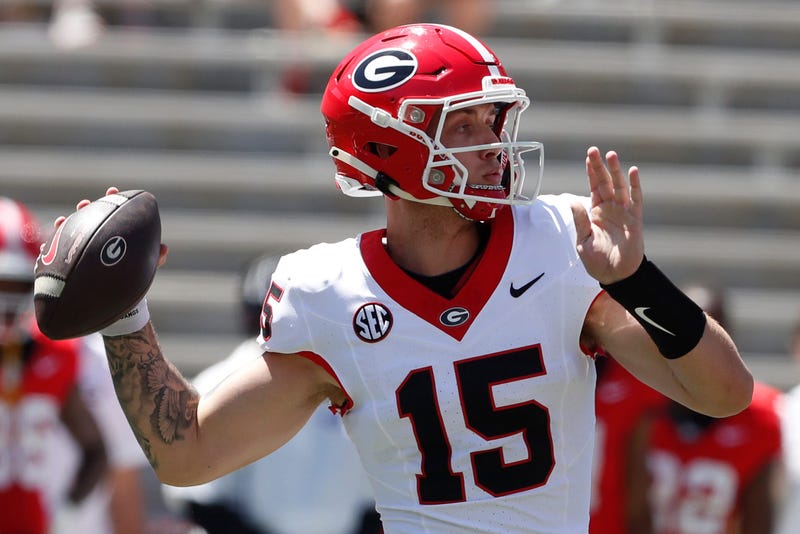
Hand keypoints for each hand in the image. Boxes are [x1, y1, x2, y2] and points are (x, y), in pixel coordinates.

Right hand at [50, 186, 168, 266]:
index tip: (112, 191)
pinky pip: (62, 247)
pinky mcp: (73, 258)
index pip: (115, 213)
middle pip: (93, 218)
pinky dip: (58, 238)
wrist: (115, 297)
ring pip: (76, 230)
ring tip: (65, 219)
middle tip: (85, 203)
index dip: (113, 200)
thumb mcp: (145, 268)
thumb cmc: (132, 277)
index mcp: (117, 234)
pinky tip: (57, 231)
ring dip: (71, 221)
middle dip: (89, 208)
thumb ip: (156, 258)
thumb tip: (164, 248)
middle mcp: (100, 237)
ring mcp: (86, 246)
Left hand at [570, 147, 643, 284]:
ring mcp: (623, 212)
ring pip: (619, 187)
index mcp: (595, 212)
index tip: (588, 157)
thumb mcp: (583, 241)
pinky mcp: (635, 219)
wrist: (616, 275)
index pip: (593, 187)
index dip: (591, 172)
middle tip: (594, 150)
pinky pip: (636, 199)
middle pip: (605, 182)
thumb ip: (580, 221)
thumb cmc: (597, 260)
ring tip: (611, 155)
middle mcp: (609, 208)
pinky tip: (632, 171)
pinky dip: (634, 185)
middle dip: (599, 166)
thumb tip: (573, 201)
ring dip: (616, 171)